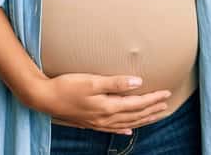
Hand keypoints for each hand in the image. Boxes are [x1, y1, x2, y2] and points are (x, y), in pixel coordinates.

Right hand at [28, 72, 172, 134]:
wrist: (44, 98)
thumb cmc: (67, 86)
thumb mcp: (91, 81)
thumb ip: (116, 83)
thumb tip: (138, 82)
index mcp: (109, 106)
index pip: (138, 103)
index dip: (153, 99)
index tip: (166, 93)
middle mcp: (106, 117)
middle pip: (136, 114)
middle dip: (152, 109)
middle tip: (166, 104)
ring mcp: (98, 122)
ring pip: (128, 122)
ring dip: (143, 119)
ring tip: (155, 116)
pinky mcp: (91, 122)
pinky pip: (113, 128)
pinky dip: (124, 128)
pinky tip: (129, 129)